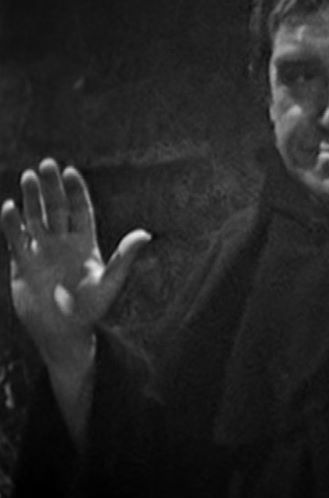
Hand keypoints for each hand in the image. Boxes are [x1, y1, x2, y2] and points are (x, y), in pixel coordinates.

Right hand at [1, 158, 150, 373]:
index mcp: (86, 244)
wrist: (64, 332)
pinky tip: (9, 206)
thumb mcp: (110, 282)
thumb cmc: (92, 309)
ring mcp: (42, 252)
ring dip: (31, 199)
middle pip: (56, 209)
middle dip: (52, 188)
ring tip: (28, 176)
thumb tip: (146, 234)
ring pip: (35, 218)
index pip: (80, 210)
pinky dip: (12, 224)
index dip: (76, 191)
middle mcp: (64, 243)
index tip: (70, 172)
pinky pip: (16, 239)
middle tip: (46, 164)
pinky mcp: (24, 264)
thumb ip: (125, 257)